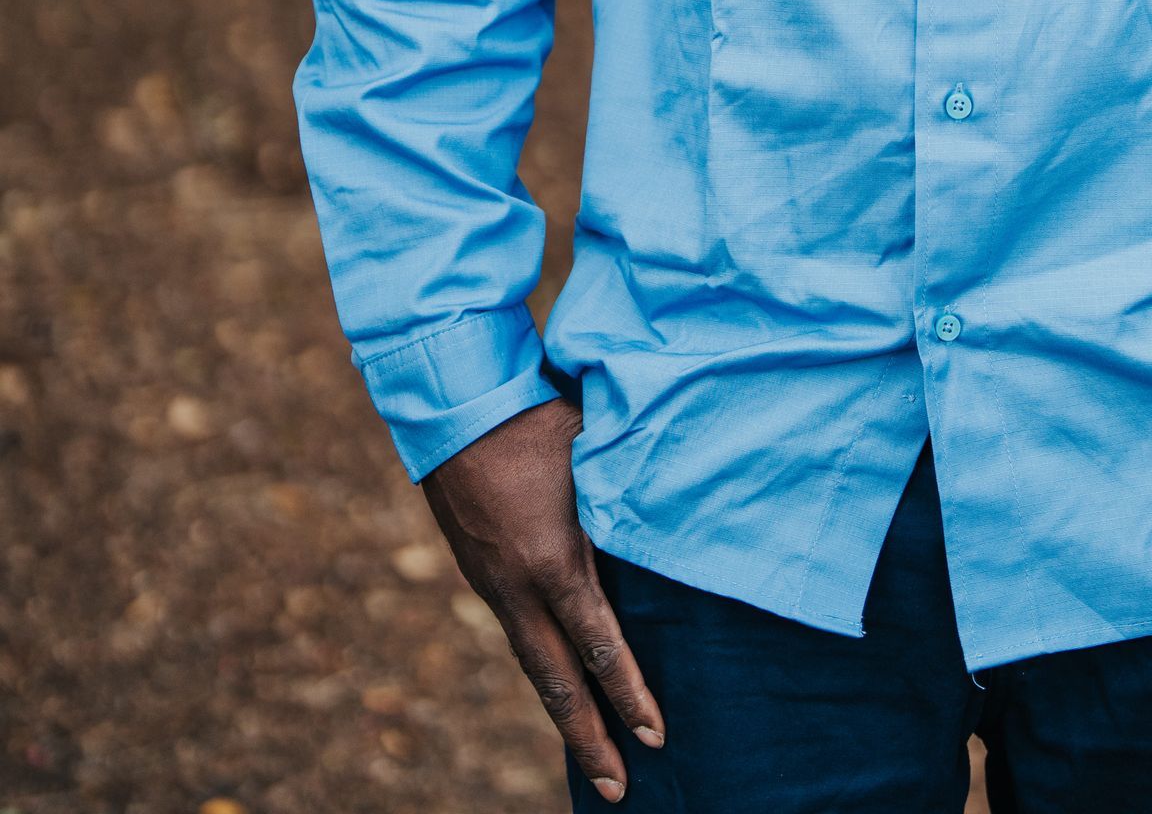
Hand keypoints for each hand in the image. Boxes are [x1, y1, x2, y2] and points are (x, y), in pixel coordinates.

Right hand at [423, 396, 664, 799]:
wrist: (453, 401)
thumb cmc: (538, 416)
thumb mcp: (596, 454)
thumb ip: (627, 499)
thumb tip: (672, 523)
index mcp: (553, 561)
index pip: (601, 646)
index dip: (630, 695)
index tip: (657, 736)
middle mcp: (518, 587)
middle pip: (557, 682)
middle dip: (591, 739)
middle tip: (620, 790)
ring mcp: (492, 584)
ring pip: (532, 664)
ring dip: (563, 712)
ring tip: (592, 755)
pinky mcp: (478, 572)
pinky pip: (517, 633)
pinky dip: (541, 668)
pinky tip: (559, 683)